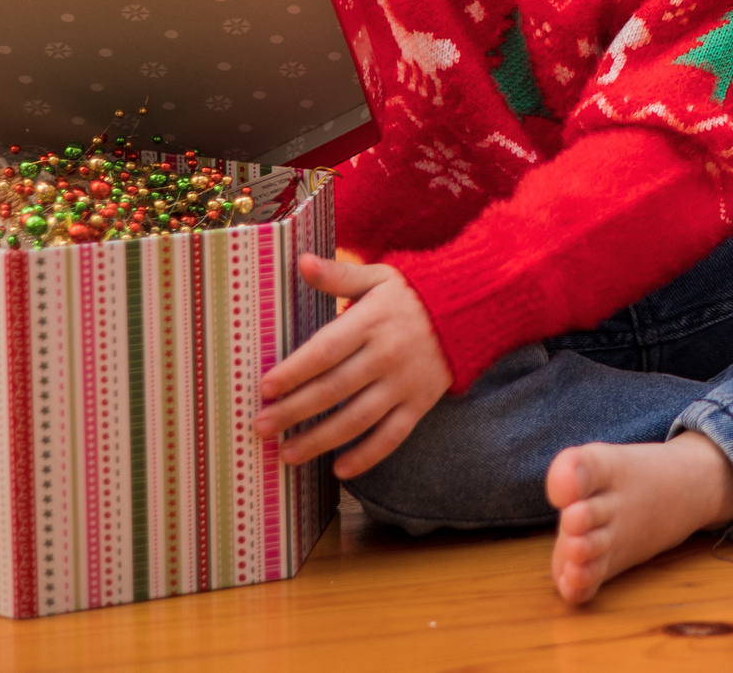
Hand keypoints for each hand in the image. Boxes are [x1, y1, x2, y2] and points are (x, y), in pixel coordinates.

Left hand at [256, 256, 451, 477]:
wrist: (472, 308)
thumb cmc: (413, 293)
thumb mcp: (379, 277)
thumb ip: (339, 275)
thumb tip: (302, 262)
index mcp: (373, 320)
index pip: (326, 350)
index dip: (294, 371)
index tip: (264, 388)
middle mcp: (388, 354)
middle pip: (334, 389)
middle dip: (294, 411)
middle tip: (261, 428)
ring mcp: (406, 382)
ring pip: (358, 419)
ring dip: (320, 440)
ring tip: (287, 454)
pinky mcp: (421, 403)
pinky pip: (393, 435)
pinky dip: (367, 455)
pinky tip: (339, 470)